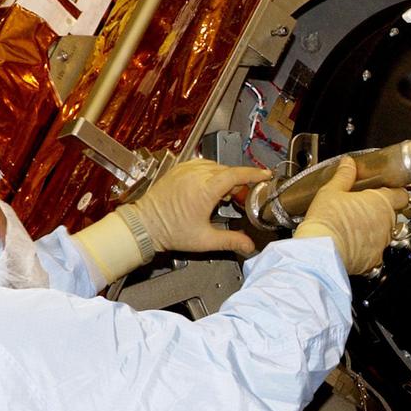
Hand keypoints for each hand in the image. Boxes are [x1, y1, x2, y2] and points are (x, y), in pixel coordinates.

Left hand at [132, 159, 270, 254]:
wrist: (144, 225)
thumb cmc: (170, 231)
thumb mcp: (205, 240)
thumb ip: (231, 241)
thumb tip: (249, 245)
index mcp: (205, 189)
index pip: (236, 174)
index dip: (254, 174)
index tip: (266, 174)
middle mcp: (196, 175)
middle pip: (228, 171)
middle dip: (238, 182)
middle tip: (241, 197)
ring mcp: (186, 170)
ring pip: (216, 167)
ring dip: (224, 178)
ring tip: (223, 196)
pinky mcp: (179, 169)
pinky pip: (202, 165)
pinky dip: (211, 173)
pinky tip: (210, 187)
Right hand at [294, 157, 406, 274]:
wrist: (321, 252)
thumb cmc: (327, 220)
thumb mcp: (332, 191)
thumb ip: (344, 175)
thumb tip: (348, 163)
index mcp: (380, 202)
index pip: (402, 195)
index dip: (396, 192)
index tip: (388, 191)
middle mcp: (386, 223)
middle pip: (393, 214)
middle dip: (380, 212)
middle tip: (362, 209)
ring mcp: (382, 243)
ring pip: (385, 235)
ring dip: (374, 230)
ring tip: (353, 228)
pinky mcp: (374, 261)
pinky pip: (375, 253)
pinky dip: (367, 250)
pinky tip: (352, 245)